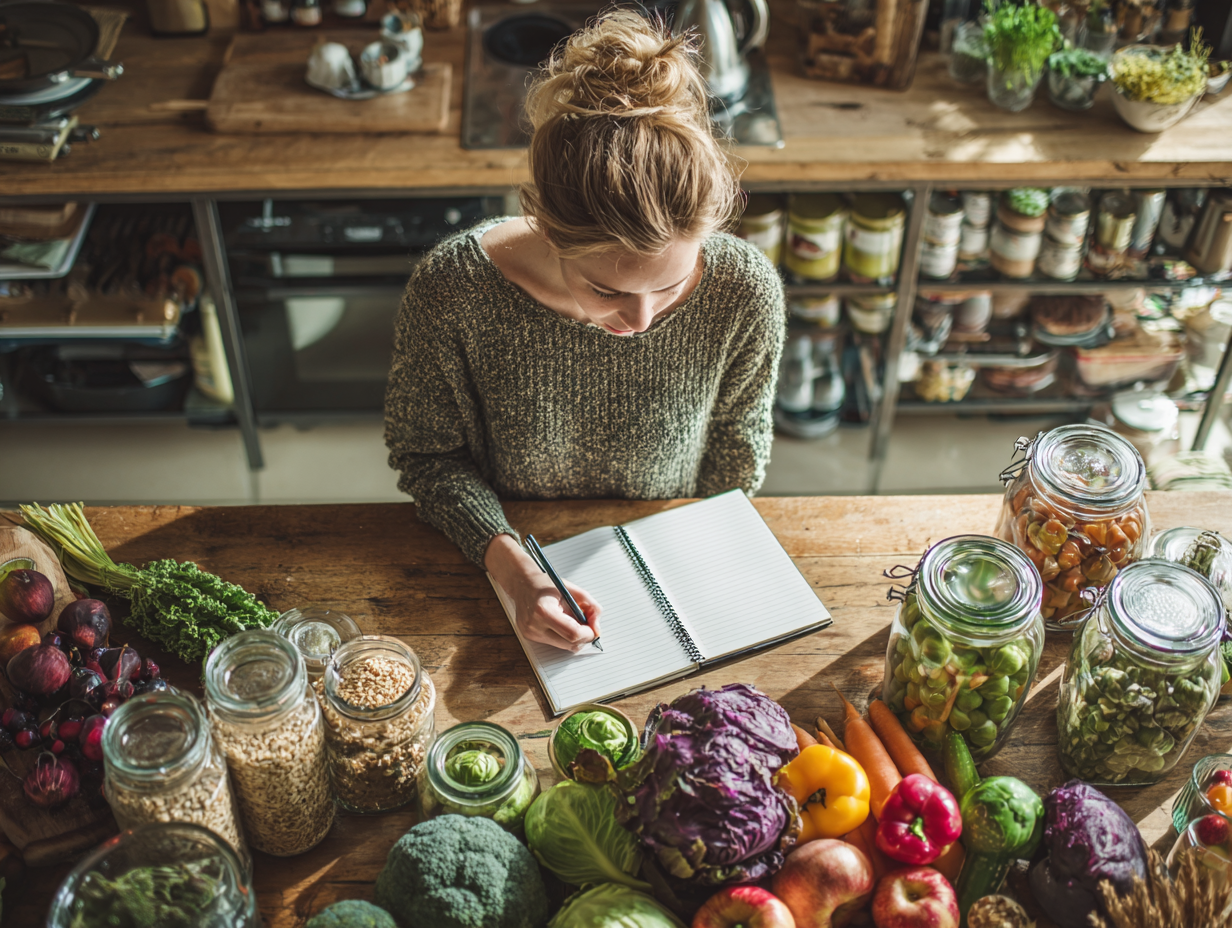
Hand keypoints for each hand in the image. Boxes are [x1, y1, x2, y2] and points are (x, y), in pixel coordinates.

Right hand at [484, 533, 602, 651]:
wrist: (523, 584)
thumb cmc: (547, 585)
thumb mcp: (573, 590)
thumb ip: (591, 607)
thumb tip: (597, 627)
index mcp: (544, 610)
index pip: (572, 633)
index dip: (588, 633)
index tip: (594, 628)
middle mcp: (534, 625)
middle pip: (569, 644)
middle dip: (583, 637)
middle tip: (586, 624)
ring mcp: (530, 633)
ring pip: (563, 646)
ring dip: (573, 637)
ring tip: (571, 620)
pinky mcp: (529, 637)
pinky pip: (555, 643)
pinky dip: (563, 636)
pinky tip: (560, 622)